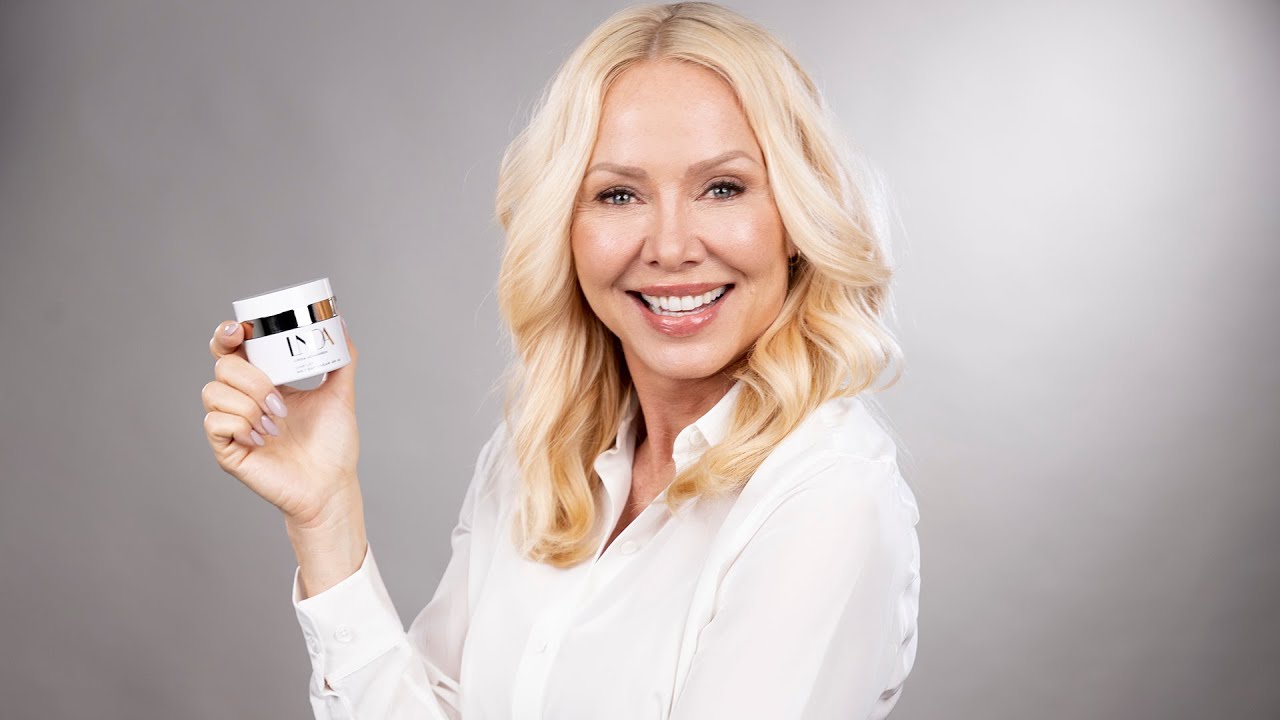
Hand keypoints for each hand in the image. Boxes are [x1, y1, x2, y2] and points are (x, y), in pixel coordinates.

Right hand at [201, 317, 361, 525]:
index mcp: (266, 382)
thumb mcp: (341, 394)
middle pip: (223, 365)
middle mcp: (245, 399)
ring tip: (277, 425)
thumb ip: (341, 358)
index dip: (228, 335)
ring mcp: (233, 424)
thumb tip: (339, 323)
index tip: (239, 330)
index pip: (234, 349)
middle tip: (279, 400)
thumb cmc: (333, 445)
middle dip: (252, 378)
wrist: (331, 485)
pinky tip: (263, 440)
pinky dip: (241, 425)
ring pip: (214, 392)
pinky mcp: (227, 449)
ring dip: (249, 404)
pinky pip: (215, 422)